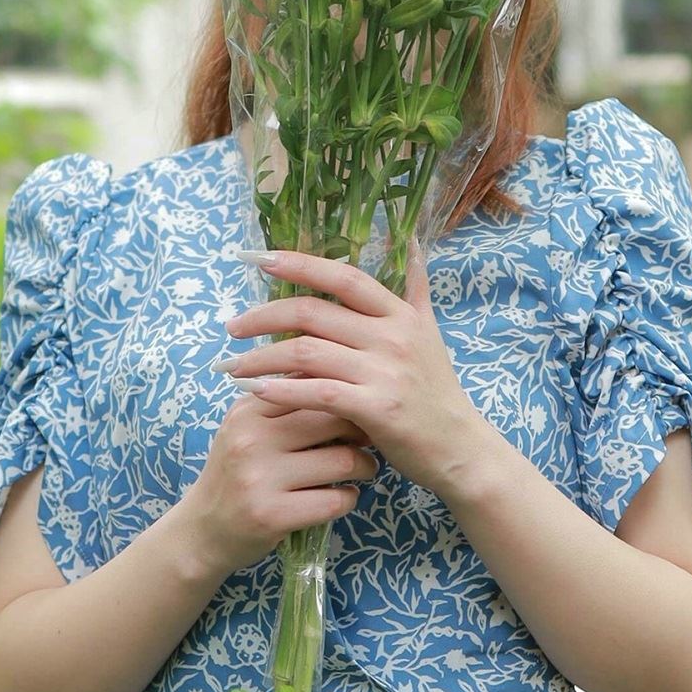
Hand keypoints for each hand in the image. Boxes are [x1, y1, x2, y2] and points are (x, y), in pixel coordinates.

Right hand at [173, 394, 376, 580]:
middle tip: (367, 441)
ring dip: (364, 466)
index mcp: (247, 410)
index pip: (312, 386)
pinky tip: (343, 496)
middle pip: (334, 420)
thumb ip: (283, 402)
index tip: (357, 409)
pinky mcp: (271, 516)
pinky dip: (350, 498)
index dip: (346, 397)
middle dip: (362, 431)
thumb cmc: (236, 474)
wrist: (202, 530)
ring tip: (362, 469)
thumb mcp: (247, 428)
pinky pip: (335, 500)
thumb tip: (339, 375)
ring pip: (342, 461)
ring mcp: (259, 478)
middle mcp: (251, 439)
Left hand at [222, 250, 495, 498]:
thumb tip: (415, 243)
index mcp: (400, 314)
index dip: (298, 263)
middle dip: (263, 316)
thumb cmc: (437, 393)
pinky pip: (316, 392)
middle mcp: (392, 336)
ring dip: (260, 357)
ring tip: (232, 367)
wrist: (460, 448)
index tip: (257, 259)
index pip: (342, 276)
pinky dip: (280, 391)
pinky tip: (255, 392)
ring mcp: (384, 371)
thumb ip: (416, 291)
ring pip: (305, 352)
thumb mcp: (430, 333)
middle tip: (231, 327)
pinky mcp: (377, 408)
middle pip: (312, 312)